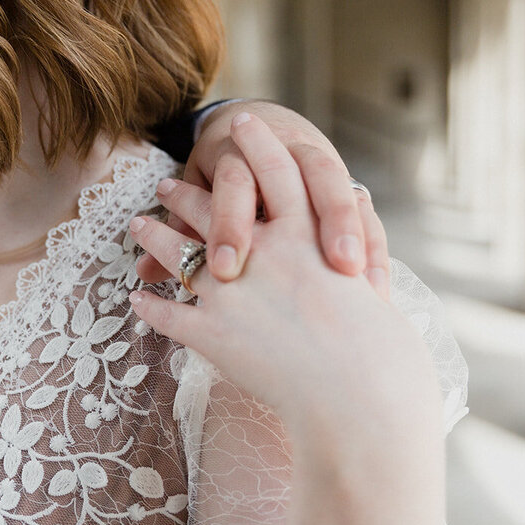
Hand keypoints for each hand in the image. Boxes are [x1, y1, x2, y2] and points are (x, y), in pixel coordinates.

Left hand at [129, 112, 431, 422]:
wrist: (364, 403)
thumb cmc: (386, 354)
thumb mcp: (375, 287)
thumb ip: (360, 249)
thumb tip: (363, 208)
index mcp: (310, 236)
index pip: (278, 172)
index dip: (258, 144)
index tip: (240, 121)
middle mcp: (267, 253)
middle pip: (217, 206)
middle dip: (187, 192)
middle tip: (164, 183)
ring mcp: (234, 292)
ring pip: (181, 251)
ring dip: (156, 237)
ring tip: (138, 227)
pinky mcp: (214, 334)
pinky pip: (171, 313)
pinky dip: (152, 305)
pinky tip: (138, 299)